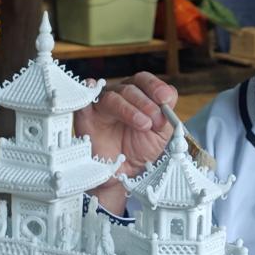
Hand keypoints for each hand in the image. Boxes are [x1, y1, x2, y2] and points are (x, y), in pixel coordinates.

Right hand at [74, 72, 177, 213]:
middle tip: (155, 122)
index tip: (165, 99)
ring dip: (130, 109)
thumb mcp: (162, 133)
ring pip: (113, 97)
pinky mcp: (86, 116)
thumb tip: (169, 94)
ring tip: (143, 125)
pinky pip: (85, 100)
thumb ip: (166, 114)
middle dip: (146, 103)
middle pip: (130, 88)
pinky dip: (89, 92)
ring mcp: (101, 105)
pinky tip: (98, 95)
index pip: (144, 81)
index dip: (155, 86)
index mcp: (138, 95)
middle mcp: (119, 96)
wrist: (123, 173)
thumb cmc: (141, 150)